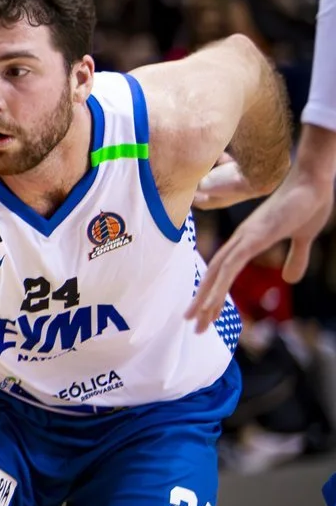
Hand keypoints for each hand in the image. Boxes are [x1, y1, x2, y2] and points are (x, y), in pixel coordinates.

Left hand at [188, 151, 334, 330]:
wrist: (314, 181)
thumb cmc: (308, 203)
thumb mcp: (303, 237)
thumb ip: (296, 257)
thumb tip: (289, 279)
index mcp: (248, 240)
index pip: (223, 270)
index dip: (212, 291)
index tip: (204, 313)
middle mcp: (240, 240)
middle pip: (214, 274)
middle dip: (202, 301)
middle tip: (192, 325)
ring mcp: (245, 237)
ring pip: (217, 273)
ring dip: (206, 299)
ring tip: (196, 320)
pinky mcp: (254, 236)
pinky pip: (231, 265)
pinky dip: (219, 284)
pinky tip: (212, 302)